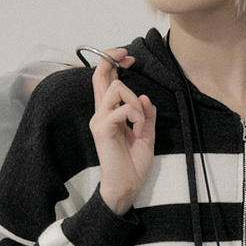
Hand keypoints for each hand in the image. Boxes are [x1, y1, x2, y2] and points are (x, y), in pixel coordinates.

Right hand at [88, 47, 155, 214]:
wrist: (126, 187)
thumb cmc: (132, 165)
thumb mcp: (146, 135)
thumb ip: (146, 116)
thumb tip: (145, 97)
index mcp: (110, 114)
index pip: (105, 81)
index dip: (113, 63)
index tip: (128, 58)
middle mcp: (101, 114)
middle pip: (99, 76)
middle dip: (112, 60)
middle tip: (128, 58)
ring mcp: (100, 121)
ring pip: (116, 90)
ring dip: (134, 99)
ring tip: (140, 118)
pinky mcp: (103, 130)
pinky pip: (121, 109)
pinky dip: (135, 114)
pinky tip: (138, 126)